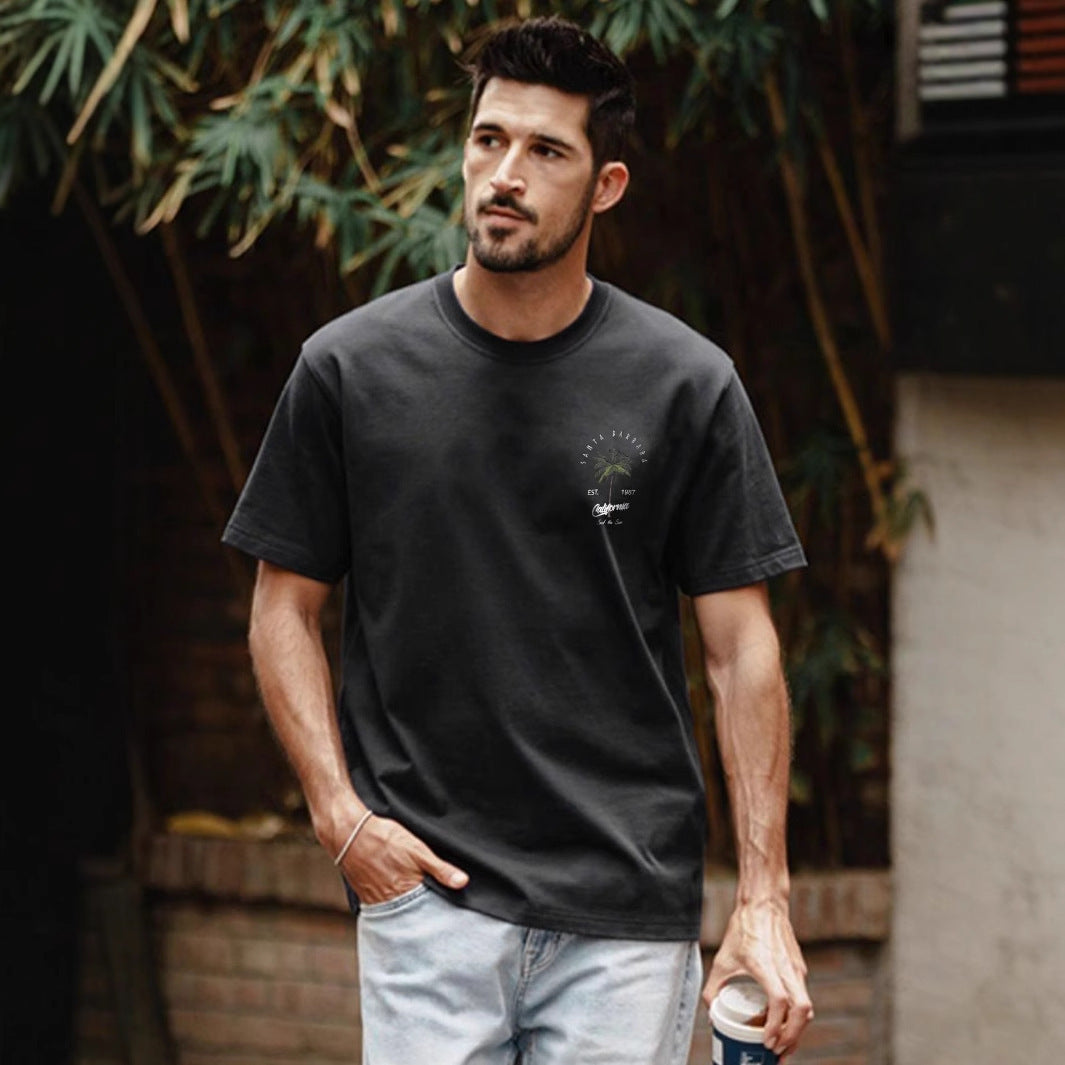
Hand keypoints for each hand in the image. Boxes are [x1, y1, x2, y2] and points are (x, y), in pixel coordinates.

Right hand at [335, 813, 468, 904]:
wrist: (351, 834)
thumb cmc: (385, 840)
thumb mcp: (419, 850)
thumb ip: (441, 869)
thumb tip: (463, 882)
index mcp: (407, 894)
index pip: (428, 913)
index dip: (438, 912)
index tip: (449, 916)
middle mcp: (392, 903)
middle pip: (412, 915)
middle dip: (423, 915)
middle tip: (433, 913)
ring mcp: (377, 901)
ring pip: (398, 912)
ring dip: (407, 910)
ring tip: (417, 905)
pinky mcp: (367, 896)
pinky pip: (384, 907)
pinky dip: (392, 905)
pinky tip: (397, 897)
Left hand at [702, 898, 813, 1061]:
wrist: (763, 904)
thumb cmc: (743, 929)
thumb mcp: (722, 959)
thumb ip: (713, 988)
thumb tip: (711, 1014)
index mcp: (766, 965)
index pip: (780, 1001)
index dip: (776, 1026)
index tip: (766, 1042)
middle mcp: (786, 968)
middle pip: (802, 1010)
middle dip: (792, 1037)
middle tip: (777, 1053)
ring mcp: (796, 968)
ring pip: (807, 1006)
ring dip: (798, 1030)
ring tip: (782, 1046)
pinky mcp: (799, 968)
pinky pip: (803, 996)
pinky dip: (797, 1015)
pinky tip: (783, 1023)